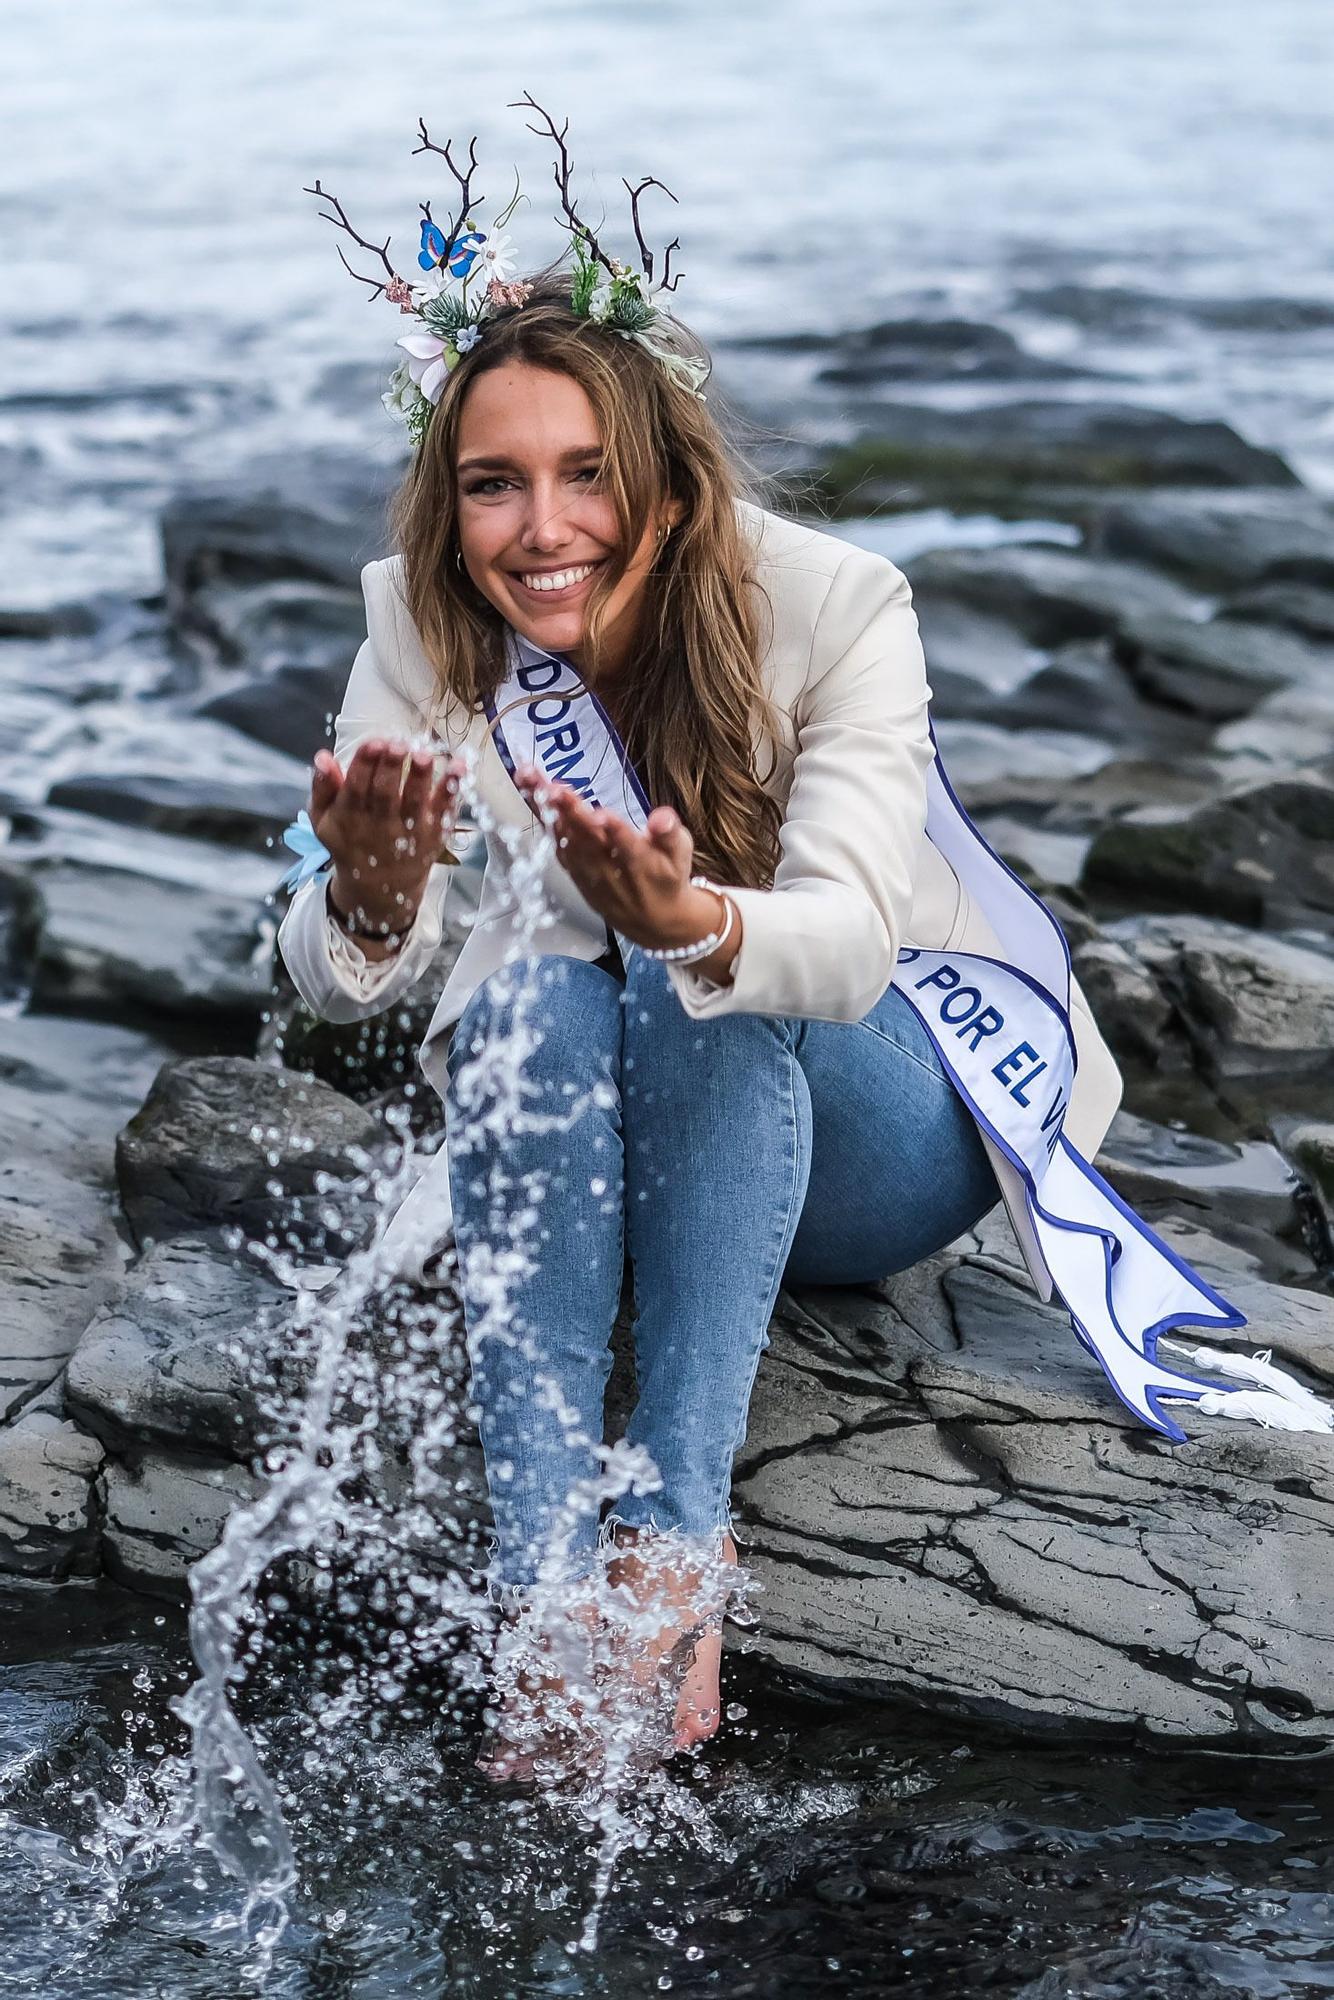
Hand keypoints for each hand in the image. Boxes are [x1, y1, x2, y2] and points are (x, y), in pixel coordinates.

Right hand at [310, 738, 463, 933]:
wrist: (380, 887)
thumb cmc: (350, 841)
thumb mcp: (324, 819)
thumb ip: (323, 787)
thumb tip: (323, 756)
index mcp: (350, 817)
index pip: (356, 787)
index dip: (364, 764)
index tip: (373, 743)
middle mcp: (380, 825)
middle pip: (385, 793)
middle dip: (391, 767)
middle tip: (397, 744)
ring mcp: (409, 831)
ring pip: (415, 802)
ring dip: (420, 777)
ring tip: (422, 755)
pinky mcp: (434, 834)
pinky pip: (445, 810)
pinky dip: (452, 789)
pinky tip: (459, 767)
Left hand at [513, 763, 730, 960]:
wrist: (653, 920)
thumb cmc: (668, 876)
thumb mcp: (680, 854)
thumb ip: (670, 833)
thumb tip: (661, 817)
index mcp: (640, 862)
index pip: (626, 845)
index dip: (615, 831)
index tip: (601, 815)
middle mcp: (609, 869)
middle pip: (586, 838)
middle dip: (569, 811)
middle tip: (551, 787)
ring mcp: (587, 872)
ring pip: (564, 838)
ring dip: (545, 808)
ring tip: (528, 777)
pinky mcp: (574, 872)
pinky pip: (555, 843)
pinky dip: (542, 818)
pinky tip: (530, 794)